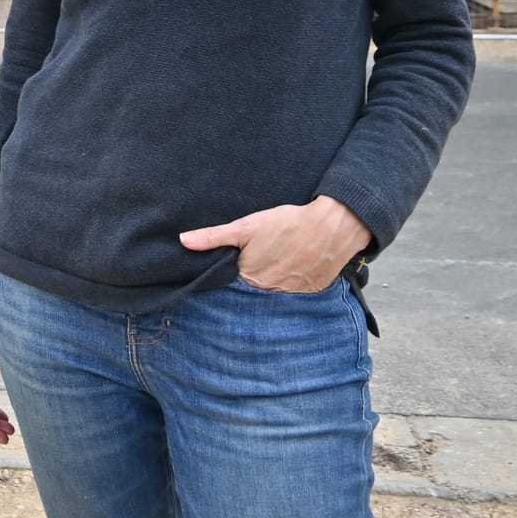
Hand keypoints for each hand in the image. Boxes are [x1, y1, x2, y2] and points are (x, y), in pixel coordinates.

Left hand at [179, 196, 370, 292]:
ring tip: (280, 260)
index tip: (238, 262)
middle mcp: (271, 291)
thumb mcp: (246, 227)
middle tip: (263, 258)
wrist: (332, 226)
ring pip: (278, 289)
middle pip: (257, 287)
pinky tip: (297, 264)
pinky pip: (299, 290)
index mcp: (252, 278)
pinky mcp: (314, 290)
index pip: (235, 281)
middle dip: (255, 277)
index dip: (235, 271)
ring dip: (276, 279)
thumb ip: (214, 237)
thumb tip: (184, 241)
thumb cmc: (287, 224)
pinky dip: (296, 280)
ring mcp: (294, 293)